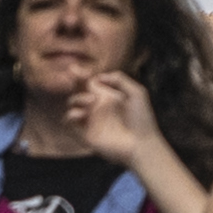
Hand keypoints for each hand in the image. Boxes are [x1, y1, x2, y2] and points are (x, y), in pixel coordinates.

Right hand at [69, 79, 186, 192]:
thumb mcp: (136, 93)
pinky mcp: (85, 133)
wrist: (141, 144)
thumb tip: (98, 77)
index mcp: (108, 96)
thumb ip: (119, 79)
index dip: (82, 74)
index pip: (91, 82)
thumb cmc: (142, 120)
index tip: (77, 68)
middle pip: (79, 90)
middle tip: (73, 74)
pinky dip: (71, 115)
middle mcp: (97, 106)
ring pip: (73, 104)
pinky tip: (82, 113)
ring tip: (92, 100)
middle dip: (74, 80)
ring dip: (77, 98)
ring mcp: (91, 120)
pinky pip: (69, 122)